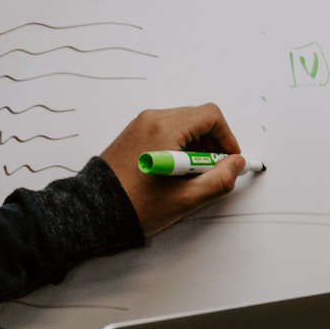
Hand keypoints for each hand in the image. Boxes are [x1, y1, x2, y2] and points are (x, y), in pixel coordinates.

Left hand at [98, 104, 247, 236]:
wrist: (93, 212)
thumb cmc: (135, 205)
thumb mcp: (185, 199)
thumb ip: (219, 180)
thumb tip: (236, 165)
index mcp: (165, 129)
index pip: (210, 117)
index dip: (227, 138)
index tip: (230, 160)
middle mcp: (152, 119)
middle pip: (197, 119)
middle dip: (212, 144)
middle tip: (212, 171)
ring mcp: (140, 125)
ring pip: (183, 125)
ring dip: (196, 146)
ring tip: (191, 176)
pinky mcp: (134, 134)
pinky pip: (166, 131)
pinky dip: (180, 146)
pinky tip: (176, 172)